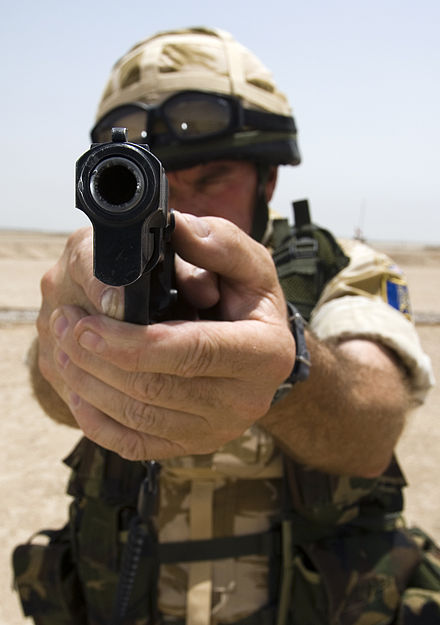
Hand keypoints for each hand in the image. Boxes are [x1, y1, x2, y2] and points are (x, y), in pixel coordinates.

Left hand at [44, 213, 295, 459]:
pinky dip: (98, 420)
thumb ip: (219, 243)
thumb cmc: (250, 304)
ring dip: (89, 384)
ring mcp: (217, 430)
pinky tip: (78, 391)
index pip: (192, 352)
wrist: (261, 355)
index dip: (133, 342)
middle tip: (65, 322)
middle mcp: (245, 401)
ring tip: (64, 347)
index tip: (88, 323)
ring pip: (138, 419)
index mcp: (264, 352)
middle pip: (156, 389)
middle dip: (98, 358)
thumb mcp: (249, 264)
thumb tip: (177, 229)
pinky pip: (135, 445)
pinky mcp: (191, 445)